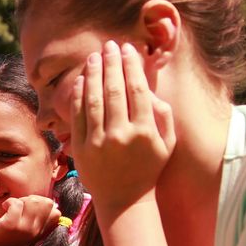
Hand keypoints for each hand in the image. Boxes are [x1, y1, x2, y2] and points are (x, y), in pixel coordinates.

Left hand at [0, 196, 59, 245]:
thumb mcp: (20, 226)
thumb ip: (33, 216)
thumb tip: (46, 202)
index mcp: (39, 232)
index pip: (56, 212)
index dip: (42, 205)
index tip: (27, 209)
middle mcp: (35, 231)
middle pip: (48, 203)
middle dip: (31, 199)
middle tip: (17, 207)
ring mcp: (24, 229)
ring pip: (34, 201)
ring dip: (20, 200)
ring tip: (10, 208)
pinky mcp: (11, 226)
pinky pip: (17, 204)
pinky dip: (9, 202)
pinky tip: (3, 208)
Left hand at [70, 41, 175, 214]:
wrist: (124, 200)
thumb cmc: (148, 168)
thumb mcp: (166, 144)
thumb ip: (163, 116)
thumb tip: (150, 90)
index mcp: (145, 131)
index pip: (137, 90)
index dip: (131, 66)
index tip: (128, 49)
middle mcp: (121, 135)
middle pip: (114, 90)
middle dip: (111, 63)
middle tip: (109, 45)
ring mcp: (98, 142)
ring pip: (94, 100)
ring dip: (93, 74)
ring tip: (93, 57)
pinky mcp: (81, 148)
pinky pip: (78, 117)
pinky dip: (79, 96)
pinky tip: (82, 80)